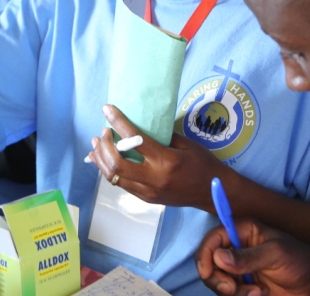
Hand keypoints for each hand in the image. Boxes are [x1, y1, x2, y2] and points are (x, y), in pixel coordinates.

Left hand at [84, 104, 223, 208]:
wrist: (213, 192)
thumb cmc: (202, 163)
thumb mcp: (186, 144)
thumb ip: (162, 137)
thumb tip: (139, 127)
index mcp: (166, 161)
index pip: (135, 141)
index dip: (118, 123)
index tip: (107, 109)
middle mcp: (154, 179)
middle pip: (116, 165)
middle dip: (104, 147)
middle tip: (103, 132)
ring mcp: (149, 192)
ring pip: (114, 178)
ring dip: (101, 160)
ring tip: (96, 145)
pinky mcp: (147, 199)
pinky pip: (122, 185)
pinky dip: (110, 171)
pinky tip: (106, 160)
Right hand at [195, 219, 309, 295]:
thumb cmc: (299, 261)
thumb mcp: (275, 254)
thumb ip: (248, 257)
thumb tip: (218, 257)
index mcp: (242, 232)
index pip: (213, 239)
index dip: (205, 254)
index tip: (207, 273)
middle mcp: (236, 250)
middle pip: (209, 264)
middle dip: (217, 279)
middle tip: (232, 289)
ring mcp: (238, 270)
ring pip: (218, 283)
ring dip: (234, 292)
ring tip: (258, 292)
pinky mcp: (242, 287)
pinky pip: (230, 295)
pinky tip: (261, 294)